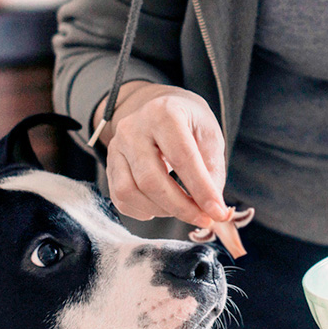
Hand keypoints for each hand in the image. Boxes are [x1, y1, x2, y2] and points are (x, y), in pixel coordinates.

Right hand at [96, 81, 229, 227]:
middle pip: (151, 180)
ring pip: (130, 192)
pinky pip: (120, 198)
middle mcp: (133, 128)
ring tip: (183, 208)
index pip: (182, 157)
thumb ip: (212, 170)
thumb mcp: (209, 135)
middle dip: (180, 207)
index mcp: (163, 113)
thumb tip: (213, 209)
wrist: (159, 108)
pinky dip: (143, 210)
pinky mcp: (110, 165)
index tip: (217, 212)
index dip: (201, 190)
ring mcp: (116, 147)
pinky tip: (161, 205)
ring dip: (161, 211)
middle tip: (203, 220)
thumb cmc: (188, 122)